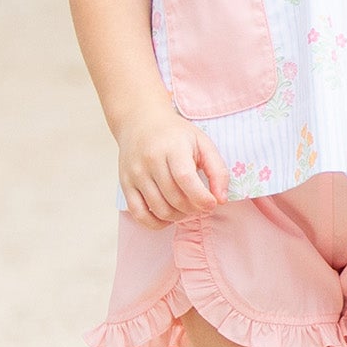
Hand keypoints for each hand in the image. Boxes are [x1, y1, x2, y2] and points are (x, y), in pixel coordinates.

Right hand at [115, 97, 229, 227]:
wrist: (141, 122)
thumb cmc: (175, 134)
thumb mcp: (202, 143)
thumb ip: (217, 170)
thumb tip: (221, 199)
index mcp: (172, 148)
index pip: (185, 179)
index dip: (201, 197)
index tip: (212, 204)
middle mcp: (150, 161)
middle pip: (173, 197)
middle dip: (193, 209)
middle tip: (201, 205)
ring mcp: (135, 174)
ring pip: (158, 209)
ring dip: (178, 217)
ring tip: (187, 209)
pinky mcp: (125, 185)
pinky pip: (138, 214)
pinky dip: (155, 224)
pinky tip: (168, 218)